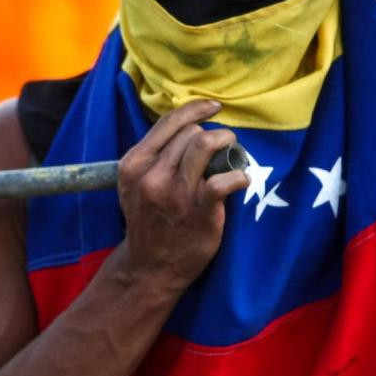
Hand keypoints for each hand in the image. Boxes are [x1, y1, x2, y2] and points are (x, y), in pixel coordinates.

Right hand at [115, 100, 249, 293]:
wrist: (150, 267)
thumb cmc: (149, 222)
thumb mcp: (135, 185)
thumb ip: (154, 157)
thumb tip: (188, 127)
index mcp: (134, 164)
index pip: (168, 122)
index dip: (195, 110)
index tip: (213, 107)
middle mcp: (151, 175)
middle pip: (190, 133)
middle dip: (211, 135)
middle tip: (223, 147)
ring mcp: (175, 193)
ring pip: (205, 145)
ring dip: (226, 143)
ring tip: (233, 153)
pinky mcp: (198, 210)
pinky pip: (223, 180)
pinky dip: (238, 176)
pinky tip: (241, 180)